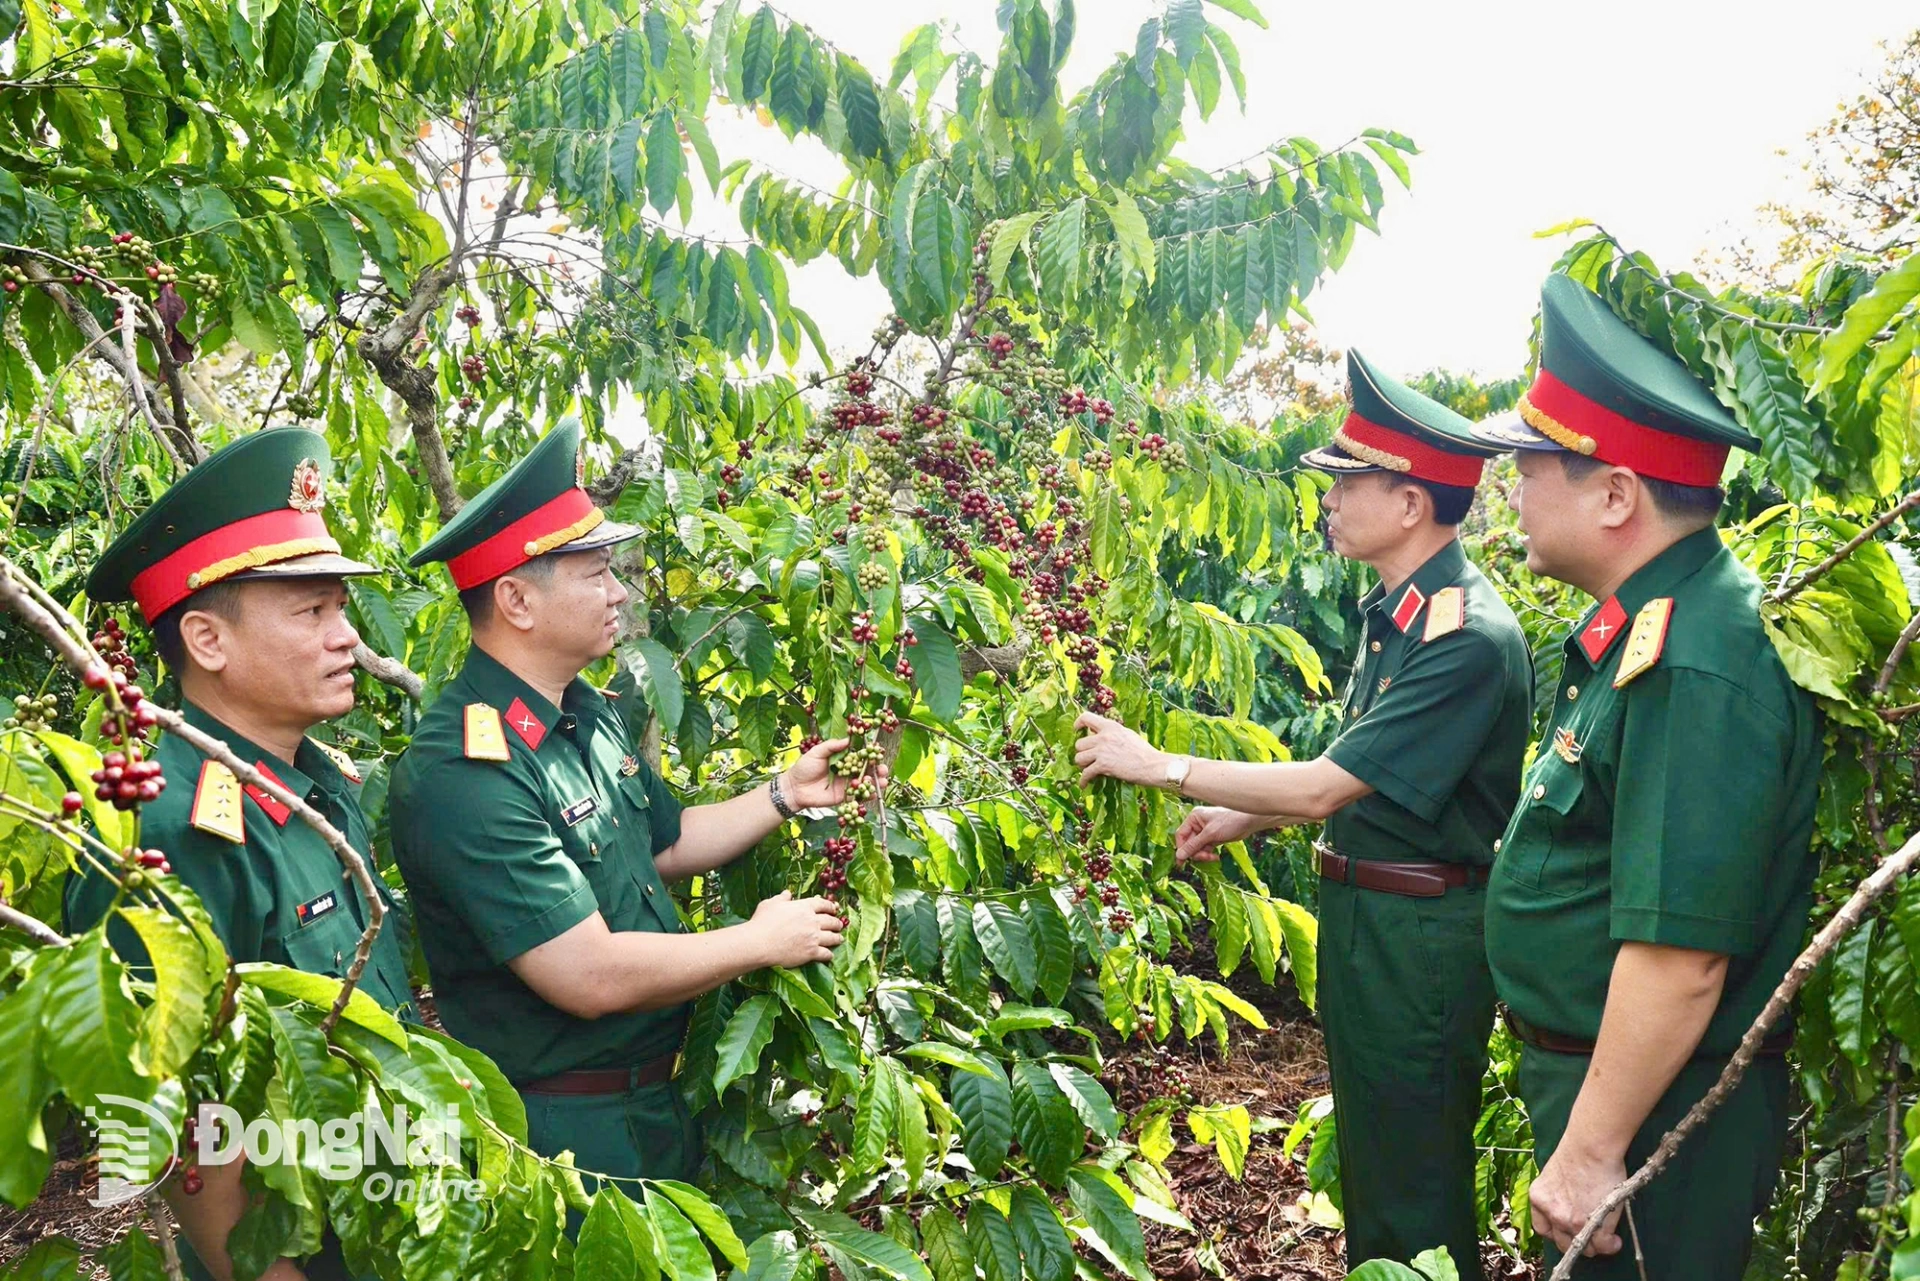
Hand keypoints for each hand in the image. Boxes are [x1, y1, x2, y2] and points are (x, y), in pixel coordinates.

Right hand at [750, 891, 845, 967]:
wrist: (759, 943)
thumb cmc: (762, 922)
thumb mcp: (771, 904)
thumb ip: (782, 898)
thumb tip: (788, 893)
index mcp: (804, 907)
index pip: (823, 904)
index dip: (830, 906)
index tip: (834, 909)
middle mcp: (812, 921)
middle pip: (831, 921)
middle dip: (836, 923)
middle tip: (838, 925)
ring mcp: (813, 937)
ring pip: (832, 937)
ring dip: (837, 938)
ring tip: (839, 938)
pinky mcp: (811, 952)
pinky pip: (826, 954)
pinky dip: (829, 955)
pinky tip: (829, 955)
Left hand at [781, 738, 888, 810]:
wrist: (795, 787)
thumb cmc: (804, 767)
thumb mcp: (817, 752)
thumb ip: (832, 746)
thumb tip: (848, 739)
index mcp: (843, 758)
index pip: (859, 755)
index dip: (870, 754)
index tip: (878, 752)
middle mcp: (847, 770)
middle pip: (866, 769)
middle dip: (877, 769)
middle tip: (883, 769)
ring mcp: (847, 784)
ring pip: (865, 782)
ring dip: (876, 782)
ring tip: (882, 781)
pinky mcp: (844, 796)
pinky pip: (858, 795)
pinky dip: (867, 795)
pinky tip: (874, 793)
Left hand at [1072, 712, 1167, 787]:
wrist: (1152, 765)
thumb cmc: (1143, 751)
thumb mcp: (1127, 734)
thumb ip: (1112, 733)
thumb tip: (1099, 735)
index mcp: (1110, 726)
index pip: (1086, 717)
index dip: (1078, 724)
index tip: (1077, 730)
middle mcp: (1103, 737)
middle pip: (1079, 743)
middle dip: (1082, 752)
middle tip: (1088, 758)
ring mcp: (1102, 751)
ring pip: (1079, 758)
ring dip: (1082, 765)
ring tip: (1088, 769)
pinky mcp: (1103, 765)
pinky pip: (1085, 773)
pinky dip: (1083, 780)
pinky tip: (1084, 784)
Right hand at [1173, 807, 1266, 863]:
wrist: (1249, 821)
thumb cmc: (1230, 821)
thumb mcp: (1210, 834)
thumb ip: (1194, 845)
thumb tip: (1179, 855)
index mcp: (1194, 818)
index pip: (1181, 835)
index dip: (1181, 848)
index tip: (1182, 861)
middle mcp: (1198, 824)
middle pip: (1189, 843)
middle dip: (1196, 852)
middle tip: (1204, 858)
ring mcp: (1205, 832)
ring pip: (1197, 848)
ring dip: (1203, 855)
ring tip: (1212, 857)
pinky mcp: (1213, 838)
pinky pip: (1205, 849)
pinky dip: (1209, 854)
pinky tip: (1215, 857)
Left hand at [1529, 1141, 1626, 1257]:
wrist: (1591, 1147)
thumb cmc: (1577, 1153)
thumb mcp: (1553, 1176)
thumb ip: (1556, 1195)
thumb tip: (1568, 1207)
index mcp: (1538, 1199)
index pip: (1543, 1229)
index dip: (1558, 1231)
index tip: (1568, 1229)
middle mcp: (1551, 1214)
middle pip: (1563, 1243)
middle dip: (1577, 1241)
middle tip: (1590, 1233)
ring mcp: (1571, 1223)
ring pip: (1584, 1248)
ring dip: (1595, 1245)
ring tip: (1605, 1238)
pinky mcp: (1594, 1227)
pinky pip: (1603, 1246)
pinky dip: (1610, 1246)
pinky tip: (1615, 1240)